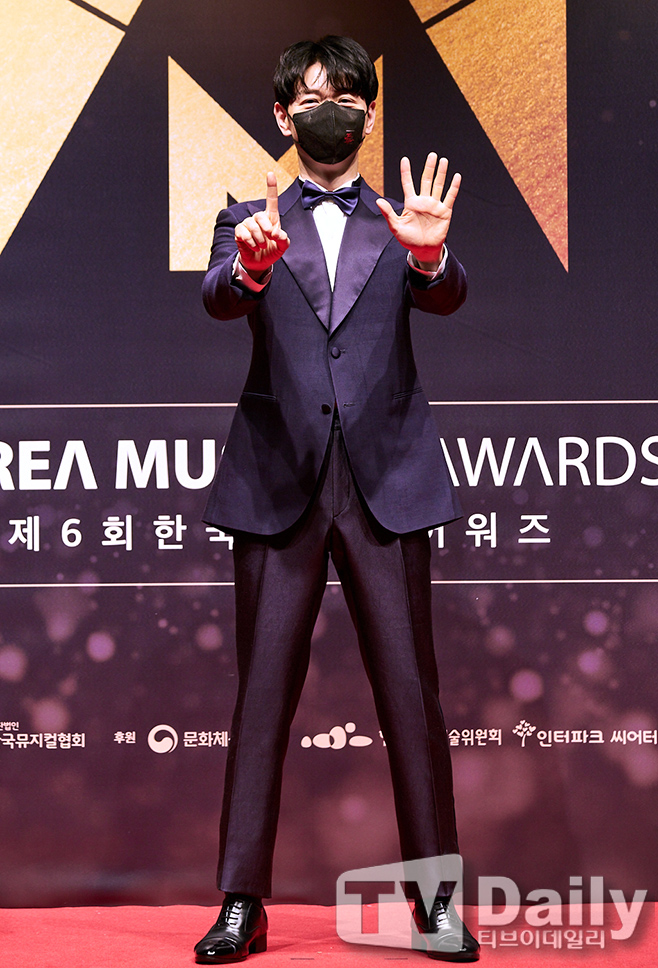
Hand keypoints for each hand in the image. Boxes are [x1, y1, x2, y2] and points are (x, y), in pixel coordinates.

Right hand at [234, 172, 289, 278]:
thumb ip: (284, 239)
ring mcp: (247, 224)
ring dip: (259, 239)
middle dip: (266, 228)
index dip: (271, 187)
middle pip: (260, 215)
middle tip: (270, 238)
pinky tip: (254, 247)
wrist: (260, 263)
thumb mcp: (283, 246)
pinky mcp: (239, 232)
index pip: (271, 200)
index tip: (270, 173)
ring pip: (252, 226)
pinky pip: (243, 233)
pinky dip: (251, 242)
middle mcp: (258, 218)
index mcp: (271, 218)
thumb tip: (277, 233)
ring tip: (261, 246)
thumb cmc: (272, 251)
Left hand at [376, 153, 460, 270]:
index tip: (404, 159)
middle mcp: (423, 201)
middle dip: (429, 167)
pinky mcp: (444, 212)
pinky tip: (456, 177)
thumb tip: (378, 201)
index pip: (408, 183)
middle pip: (426, 180)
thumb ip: (388, 213)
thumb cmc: (408, 240)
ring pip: (438, 185)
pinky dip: (453, 187)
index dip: (406, 171)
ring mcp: (434, 205)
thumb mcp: (395, 227)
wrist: (423, 250)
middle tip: (432, 155)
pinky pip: (450, 197)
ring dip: (441, 173)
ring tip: (443, 161)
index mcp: (411, 203)